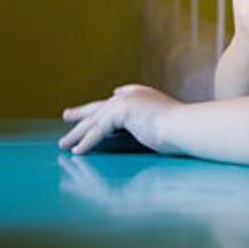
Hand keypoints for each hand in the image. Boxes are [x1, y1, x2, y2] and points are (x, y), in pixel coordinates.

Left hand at [59, 84, 179, 154]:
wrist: (184, 127)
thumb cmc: (179, 130)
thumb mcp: (160, 121)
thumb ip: (145, 119)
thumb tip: (134, 126)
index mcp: (141, 96)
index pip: (117, 98)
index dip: (104, 104)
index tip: (96, 108)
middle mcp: (131, 96)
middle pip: (99, 107)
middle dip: (81, 113)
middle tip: (66, 115)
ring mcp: (125, 102)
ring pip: (94, 120)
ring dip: (77, 133)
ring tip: (64, 144)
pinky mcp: (121, 112)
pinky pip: (98, 131)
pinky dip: (87, 142)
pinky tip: (77, 152)